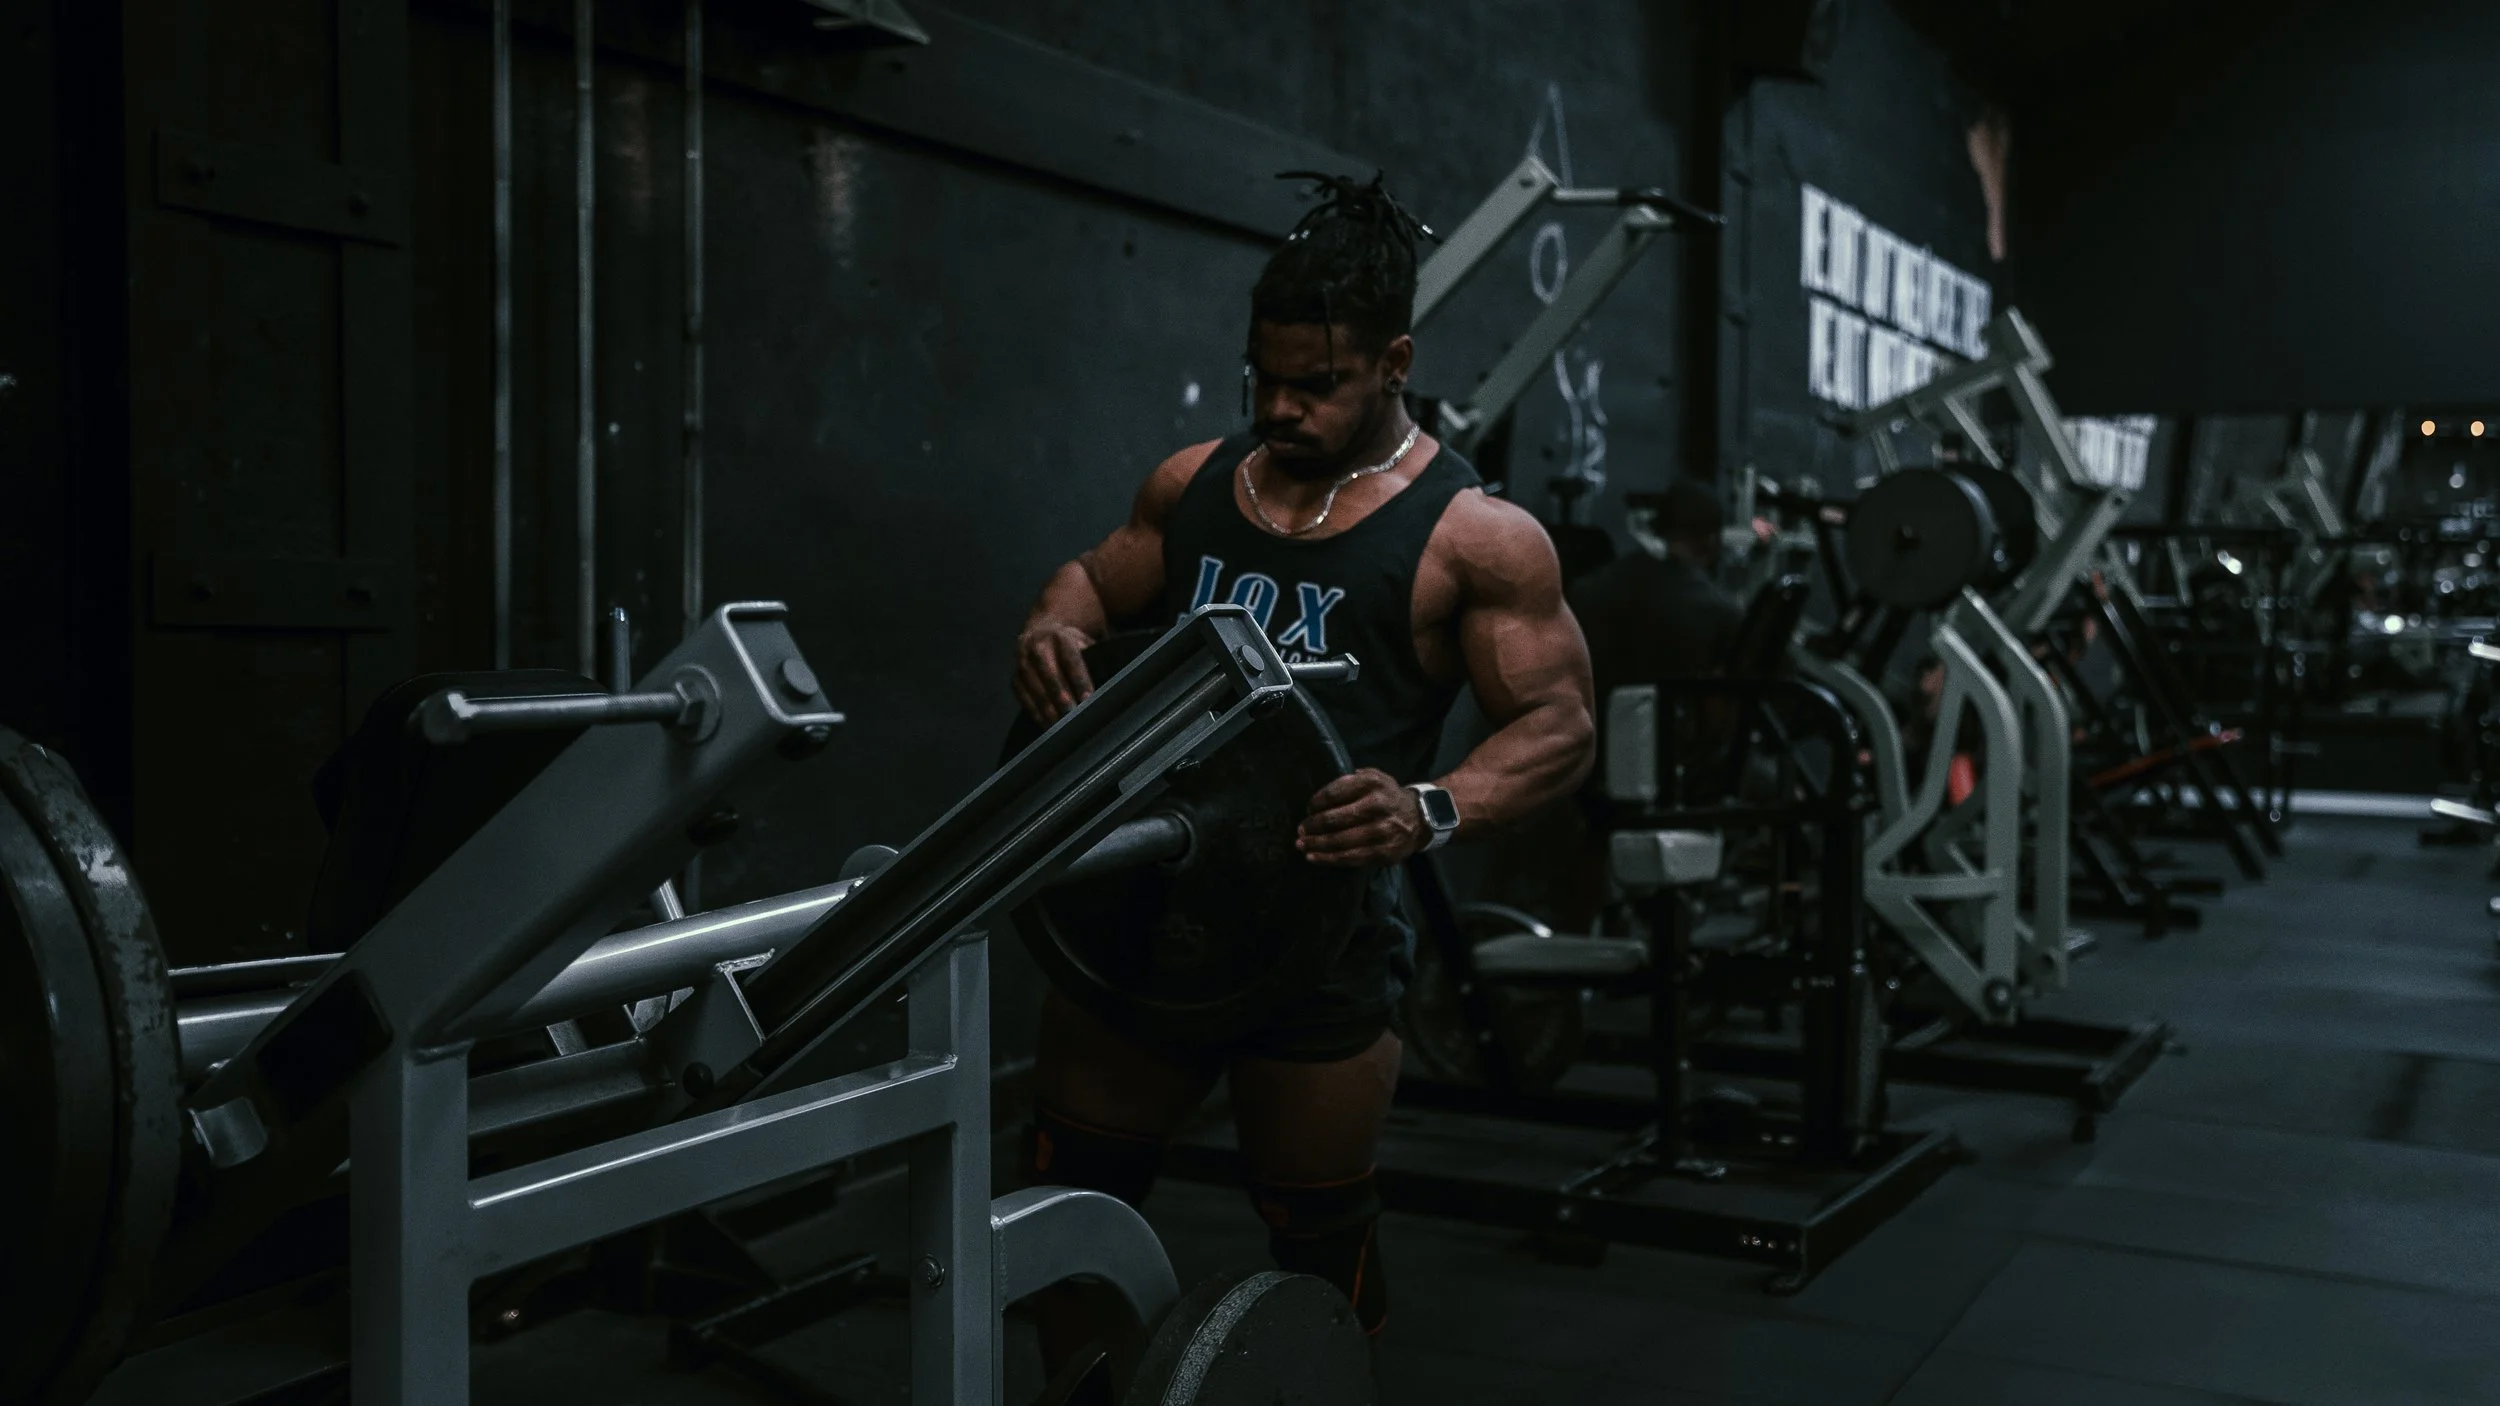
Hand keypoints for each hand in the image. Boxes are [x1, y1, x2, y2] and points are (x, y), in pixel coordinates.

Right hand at [1014, 622, 1096, 723]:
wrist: (1040, 634)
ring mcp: (1023, 662)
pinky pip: (1023, 697)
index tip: (1088, 699)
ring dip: (1047, 708)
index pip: (1071, 660)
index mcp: (1060, 637)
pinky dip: (1034, 712)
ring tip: (1061, 727)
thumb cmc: (1070, 646)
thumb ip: (1094, 658)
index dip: (1079, 680)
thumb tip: (1112, 681)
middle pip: (1049, 674)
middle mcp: (1038, 647)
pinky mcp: (1015, 677)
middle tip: (1073, 715)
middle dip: (1061, 696)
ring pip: (1034, 687)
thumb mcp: (1083, 643)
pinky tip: (1046, 725)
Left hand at [1297, 769, 1429, 867]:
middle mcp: (1378, 806)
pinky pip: (1350, 858)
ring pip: (1340, 842)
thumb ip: (1350, 781)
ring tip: (1302, 845)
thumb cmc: (1387, 796)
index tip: (1308, 809)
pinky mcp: (1383, 853)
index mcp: (1372, 784)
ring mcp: (1382, 832)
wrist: (1419, 818)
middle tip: (1300, 830)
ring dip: (1316, 845)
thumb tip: (1320, 799)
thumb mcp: (1374, 777)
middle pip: (1334, 819)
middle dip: (1312, 826)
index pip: (1334, 793)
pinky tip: (1315, 858)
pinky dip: (1328, 859)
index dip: (1316, 803)